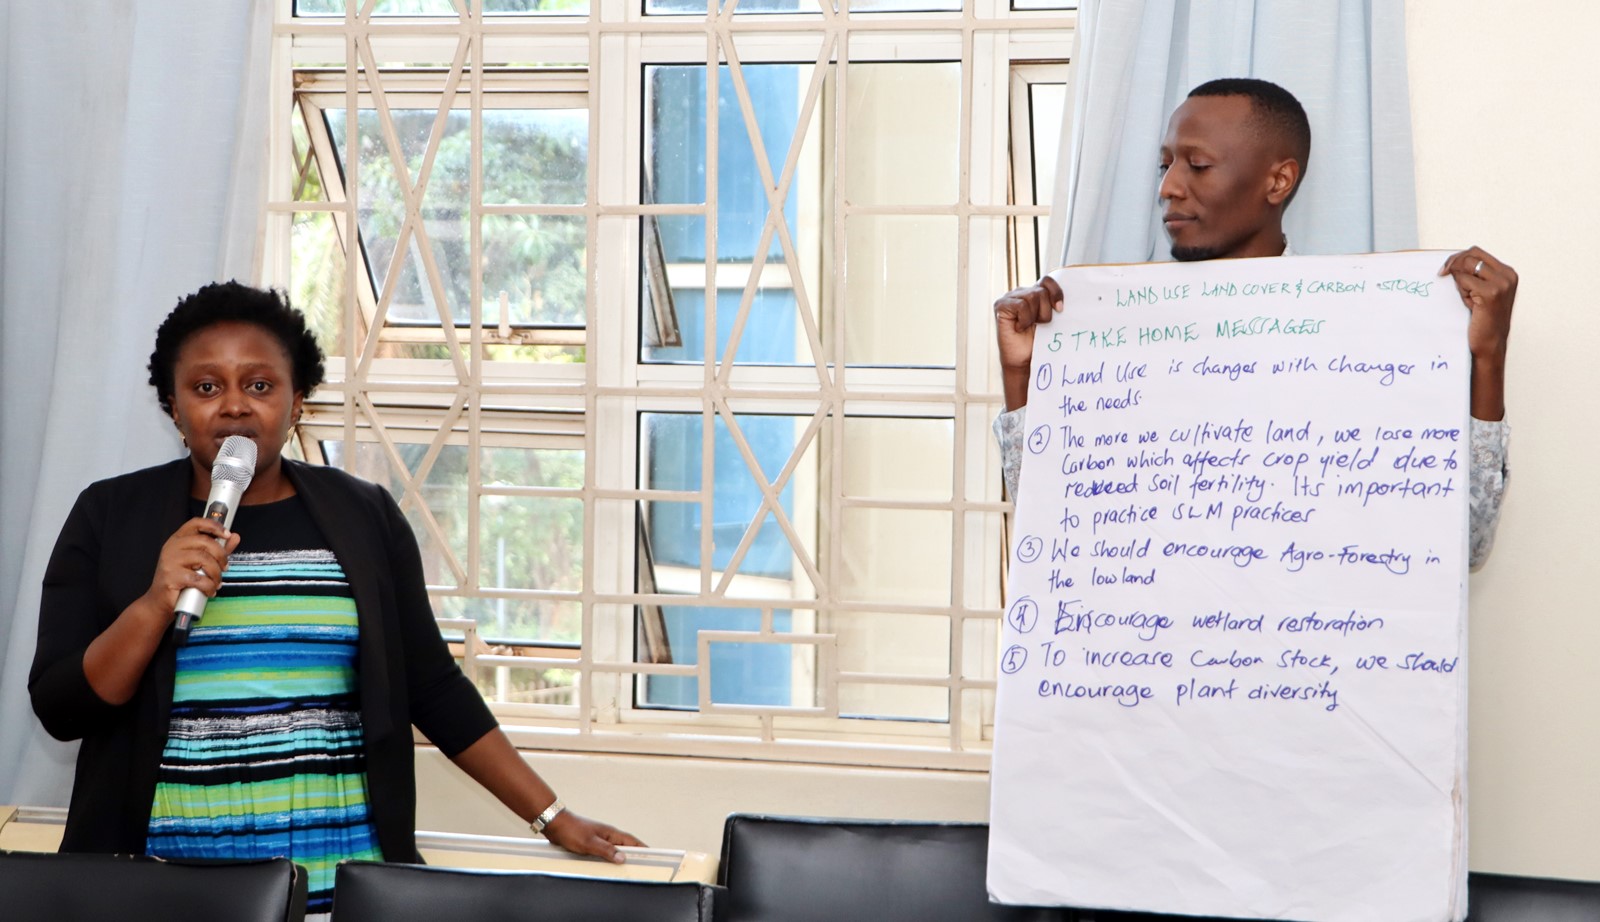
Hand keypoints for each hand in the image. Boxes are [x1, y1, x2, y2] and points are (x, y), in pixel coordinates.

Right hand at [142, 517, 240, 616]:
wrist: (160, 602)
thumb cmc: (180, 580)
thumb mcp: (200, 562)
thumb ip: (218, 549)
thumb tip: (235, 537)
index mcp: (178, 540)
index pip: (196, 523)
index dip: (214, 526)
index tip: (227, 534)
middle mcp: (172, 547)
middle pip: (205, 541)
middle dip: (221, 556)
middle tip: (224, 568)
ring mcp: (170, 561)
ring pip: (204, 559)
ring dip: (216, 573)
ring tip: (216, 582)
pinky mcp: (171, 577)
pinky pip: (199, 579)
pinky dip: (209, 586)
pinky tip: (209, 591)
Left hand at [542, 810, 645, 863]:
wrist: (556, 824)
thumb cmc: (571, 830)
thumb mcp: (590, 843)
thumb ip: (606, 850)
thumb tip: (622, 858)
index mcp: (610, 833)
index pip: (632, 841)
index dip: (643, 848)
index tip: (653, 855)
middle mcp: (607, 836)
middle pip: (625, 847)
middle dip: (634, 855)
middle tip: (642, 865)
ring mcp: (599, 839)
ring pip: (614, 850)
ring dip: (620, 858)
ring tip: (627, 868)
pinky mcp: (591, 844)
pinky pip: (604, 853)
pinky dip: (608, 859)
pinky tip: (606, 866)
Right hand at [994, 275, 1063, 410]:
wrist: (1024, 362)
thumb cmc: (1037, 343)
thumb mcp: (1051, 321)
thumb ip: (1055, 306)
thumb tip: (1077, 298)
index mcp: (1034, 293)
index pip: (1047, 280)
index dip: (1056, 292)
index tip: (1061, 309)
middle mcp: (1021, 292)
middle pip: (1041, 290)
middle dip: (1046, 310)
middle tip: (1041, 324)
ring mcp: (1010, 298)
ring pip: (1032, 296)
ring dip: (1035, 316)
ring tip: (1029, 327)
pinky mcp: (1001, 305)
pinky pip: (1021, 305)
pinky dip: (1024, 319)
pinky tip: (1020, 328)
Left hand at [1438, 247, 1515, 419]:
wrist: (1489, 344)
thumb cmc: (1482, 320)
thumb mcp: (1481, 292)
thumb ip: (1475, 275)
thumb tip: (1452, 261)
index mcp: (1508, 272)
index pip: (1477, 252)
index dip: (1458, 257)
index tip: (1444, 269)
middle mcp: (1508, 275)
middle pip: (1471, 254)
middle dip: (1453, 265)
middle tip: (1442, 276)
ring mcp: (1502, 283)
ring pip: (1466, 267)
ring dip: (1459, 281)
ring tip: (1467, 298)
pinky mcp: (1491, 293)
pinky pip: (1463, 282)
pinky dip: (1461, 292)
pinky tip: (1470, 305)